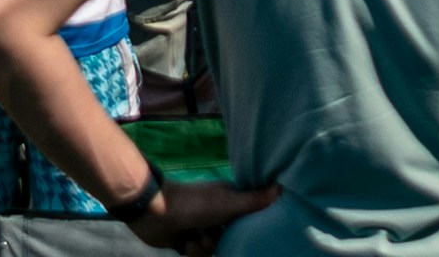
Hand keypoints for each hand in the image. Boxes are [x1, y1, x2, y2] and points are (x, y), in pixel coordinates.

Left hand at [125, 177, 279, 250]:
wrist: (156, 213)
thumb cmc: (195, 204)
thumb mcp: (228, 203)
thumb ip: (254, 200)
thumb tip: (282, 188)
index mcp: (228, 201)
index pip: (247, 218)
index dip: (249, 227)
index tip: (250, 233)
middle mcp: (217, 214)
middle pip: (231, 238)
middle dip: (221, 242)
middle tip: (212, 236)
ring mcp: (201, 228)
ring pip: (214, 249)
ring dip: (204, 249)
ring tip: (195, 240)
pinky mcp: (186, 242)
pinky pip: (198, 255)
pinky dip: (192, 252)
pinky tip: (185, 244)